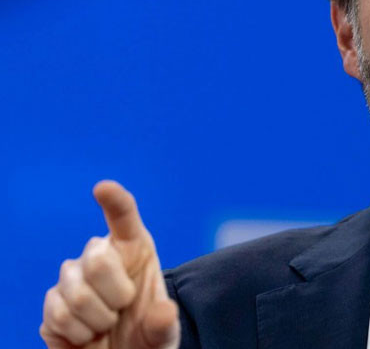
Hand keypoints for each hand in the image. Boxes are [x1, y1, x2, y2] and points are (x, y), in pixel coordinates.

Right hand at [40, 181, 179, 348]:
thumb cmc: (146, 335)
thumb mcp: (164, 333)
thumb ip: (165, 324)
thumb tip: (164, 314)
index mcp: (134, 249)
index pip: (124, 217)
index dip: (114, 201)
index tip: (103, 188)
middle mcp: (100, 255)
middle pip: (97, 260)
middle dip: (116, 294)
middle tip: (123, 309)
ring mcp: (72, 278)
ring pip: (78, 295)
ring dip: (99, 321)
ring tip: (107, 324)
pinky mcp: (52, 303)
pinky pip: (60, 316)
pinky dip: (79, 334)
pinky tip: (88, 334)